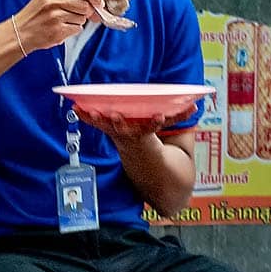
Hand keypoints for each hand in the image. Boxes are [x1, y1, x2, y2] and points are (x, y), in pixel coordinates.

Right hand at [11, 0, 104, 52]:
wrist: (20, 32)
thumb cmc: (35, 15)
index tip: (99, 2)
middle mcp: (53, 1)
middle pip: (85, 5)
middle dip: (86, 11)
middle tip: (79, 14)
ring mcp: (55, 16)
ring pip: (82, 18)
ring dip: (77, 21)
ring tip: (63, 21)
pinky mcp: (58, 30)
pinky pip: (77, 29)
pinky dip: (72, 30)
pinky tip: (60, 28)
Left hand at [75, 103, 194, 145]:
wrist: (146, 166)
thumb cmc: (156, 140)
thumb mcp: (171, 132)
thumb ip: (180, 118)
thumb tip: (195, 105)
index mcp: (147, 135)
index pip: (152, 129)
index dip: (155, 123)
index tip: (159, 117)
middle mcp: (131, 136)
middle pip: (124, 130)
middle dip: (119, 123)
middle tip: (115, 115)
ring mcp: (118, 134)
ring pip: (106, 127)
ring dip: (97, 119)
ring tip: (89, 110)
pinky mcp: (108, 131)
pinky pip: (95, 124)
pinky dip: (86, 116)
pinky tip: (75, 107)